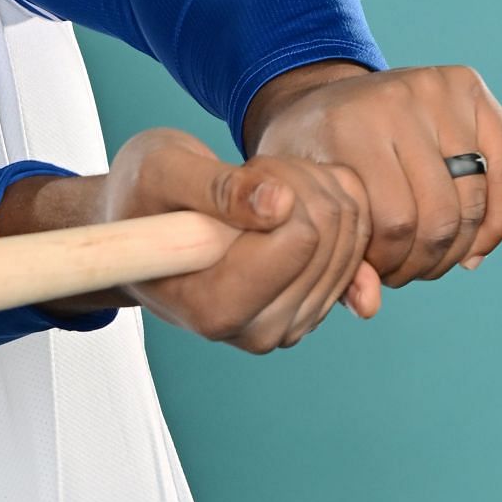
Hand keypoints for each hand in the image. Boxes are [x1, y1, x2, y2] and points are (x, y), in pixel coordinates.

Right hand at [0, 128, 380, 351]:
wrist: (142, 226)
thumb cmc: (141, 199)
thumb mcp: (159, 171)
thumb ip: (214, 188)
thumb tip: (280, 204)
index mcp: (214, 309)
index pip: (300, 239)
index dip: (279, 185)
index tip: (241, 172)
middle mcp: (258, 331)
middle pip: (331, 236)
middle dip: (298, 183)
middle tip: (249, 175)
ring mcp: (290, 324)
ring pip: (352, 236)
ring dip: (313, 191)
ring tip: (257, 189)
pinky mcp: (313, 309)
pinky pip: (360, 244)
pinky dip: (330, 206)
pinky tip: (284, 202)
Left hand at [244, 61, 501, 285]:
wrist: (314, 97)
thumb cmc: (305, 157)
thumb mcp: (300, 200)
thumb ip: (332, 253)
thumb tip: (368, 307)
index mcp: (347, 125)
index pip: (392, 221)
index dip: (388, 262)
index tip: (374, 272)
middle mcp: (395, 98)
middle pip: (438, 214)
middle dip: (422, 260)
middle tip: (401, 272)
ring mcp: (437, 90)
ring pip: (473, 201)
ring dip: (456, 249)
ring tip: (427, 261)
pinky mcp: (469, 89)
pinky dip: (493, 222)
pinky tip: (471, 249)